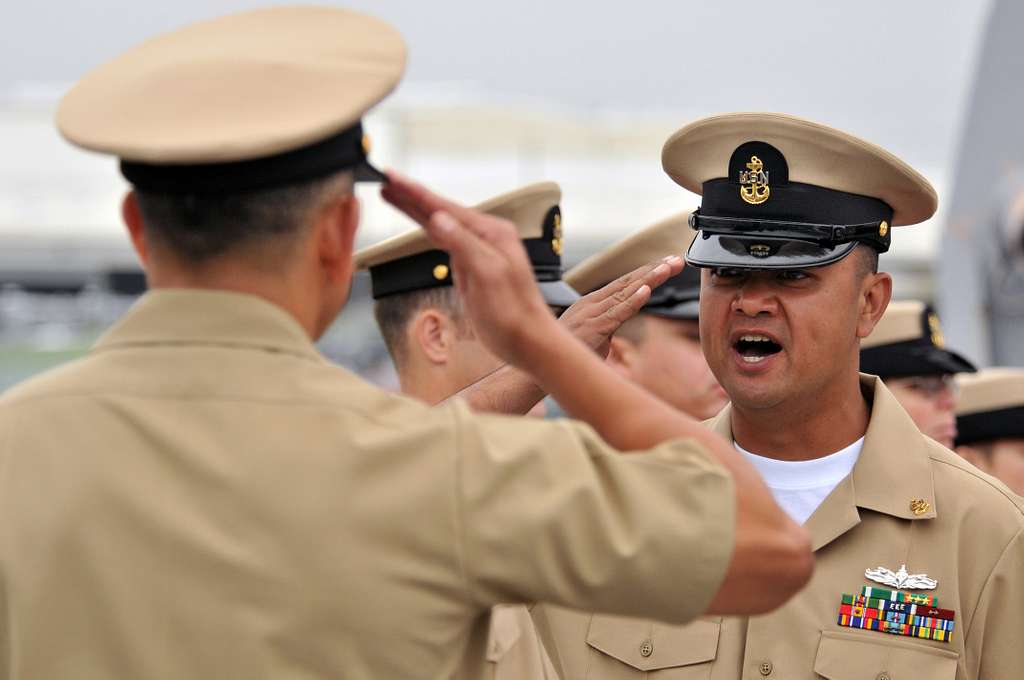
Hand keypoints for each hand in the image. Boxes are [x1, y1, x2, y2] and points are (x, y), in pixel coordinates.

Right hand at [381, 172, 579, 367]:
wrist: (527, 341)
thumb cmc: (513, 312)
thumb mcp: (487, 274)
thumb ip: (462, 244)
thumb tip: (437, 217)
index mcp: (491, 232)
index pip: (445, 207)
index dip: (415, 192)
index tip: (391, 176)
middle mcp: (484, 236)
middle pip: (440, 210)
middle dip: (411, 195)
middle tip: (383, 178)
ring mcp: (477, 250)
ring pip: (440, 224)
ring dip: (415, 209)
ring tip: (391, 193)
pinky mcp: (470, 267)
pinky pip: (443, 241)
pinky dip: (426, 229)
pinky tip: (418, 221)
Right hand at [559, 257, 684, 357]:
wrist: (543, 363)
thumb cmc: (565, 352)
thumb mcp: (590, 336)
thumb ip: (604, 328)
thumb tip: (614, 329)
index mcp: (592, 302)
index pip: (625, 283)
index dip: (647, 273)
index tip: (667, 264)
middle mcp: (593, 303)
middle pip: (629, 282)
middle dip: (655, 270)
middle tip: (677, 260)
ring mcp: (593, 313)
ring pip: (627, 292)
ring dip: (650, 279)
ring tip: (668, 268)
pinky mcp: (595, 328)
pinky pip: (618, 312)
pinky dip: (634, 300)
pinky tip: (647, 290)